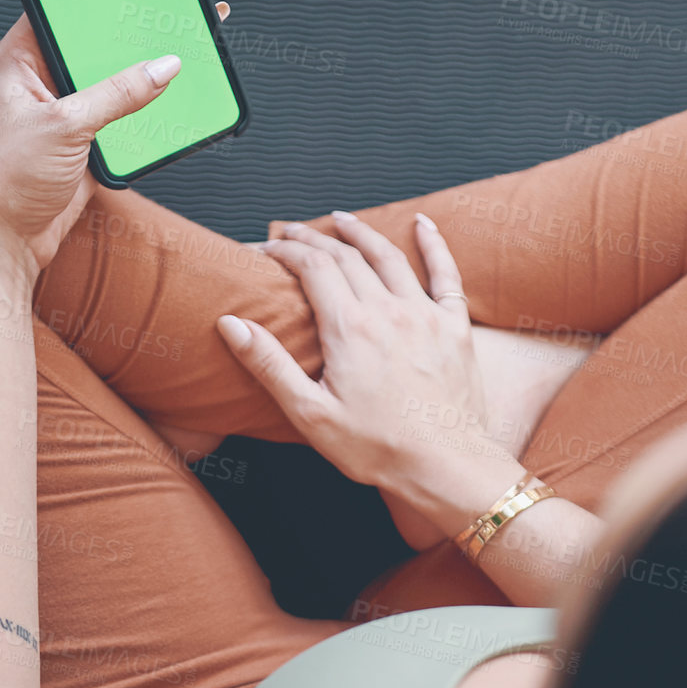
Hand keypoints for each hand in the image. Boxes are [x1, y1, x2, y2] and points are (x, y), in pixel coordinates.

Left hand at [0, 0, 229, 276]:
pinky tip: (180, 94)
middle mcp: (44, 76)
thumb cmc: (4, 181)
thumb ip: (118, 94)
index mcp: (22, 56)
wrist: (2, 244)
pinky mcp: (87, 140)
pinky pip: (127, 113)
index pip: (63, 1)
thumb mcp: (64, 126)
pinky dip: (152, 106)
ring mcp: (68, 108)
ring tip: (189, 38)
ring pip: (118, 75)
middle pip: (97, 36)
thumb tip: (164, 65)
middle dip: (136, 18)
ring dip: (149, 65)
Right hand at [215, 212, 516, 507]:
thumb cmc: (377, 448)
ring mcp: (424, 315)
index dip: (284, 250)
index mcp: (349, 328)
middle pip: (346, 256)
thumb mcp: (309, 413)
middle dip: (312, 238)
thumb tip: (232, 323)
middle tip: (291, 231)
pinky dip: (434, 244)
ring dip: (361, 233)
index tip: (264, 248)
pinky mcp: (454, 328)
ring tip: (340, 220)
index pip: (311, 267)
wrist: (444, 466)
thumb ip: (269, 364)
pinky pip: (446, 274)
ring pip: (389, 256)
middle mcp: (388, 310)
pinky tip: (424, 224)